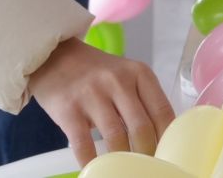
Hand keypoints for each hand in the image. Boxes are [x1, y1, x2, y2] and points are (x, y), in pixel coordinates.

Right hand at [29, 37, 175, 164]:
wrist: (55, 56)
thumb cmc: (95, 72)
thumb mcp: (125, 76)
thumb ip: (142, 100)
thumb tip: (159, 137)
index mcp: (139, 73)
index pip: (162, 111)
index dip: (167, 137)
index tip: (167, 153)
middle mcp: (118, 81)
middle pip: (142, 127)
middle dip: (147, 153)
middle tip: (146, 166)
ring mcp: (93, 95)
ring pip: (116, 137)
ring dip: (122, 159)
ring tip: (124, 169)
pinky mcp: (69, 109)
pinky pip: (84, 143)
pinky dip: (91, 161)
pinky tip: (94, 167)